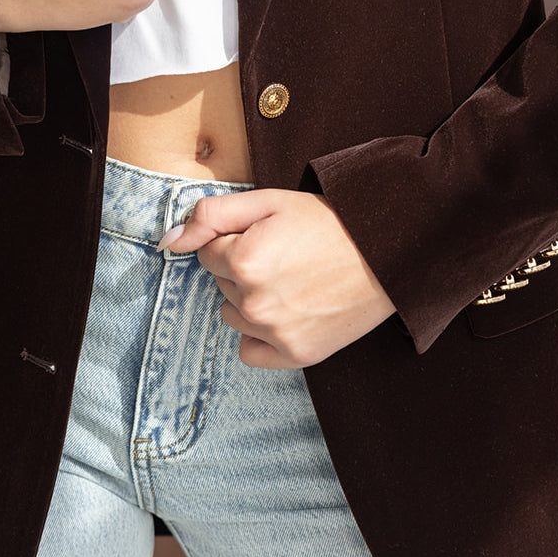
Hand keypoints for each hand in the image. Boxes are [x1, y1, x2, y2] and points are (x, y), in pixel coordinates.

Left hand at [158, 189, 397, 367]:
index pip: (208, 253)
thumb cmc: (329, 222)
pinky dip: (262, 336)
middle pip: (221, 285)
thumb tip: (169, 242)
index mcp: (244, 260)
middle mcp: (255, 303)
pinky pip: (251, 352)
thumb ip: (211, 215)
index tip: (267, 236)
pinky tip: (289, 313)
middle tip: (285, 256)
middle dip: (242, 269)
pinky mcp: (297, 356)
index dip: (235, 240)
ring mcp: (276, 333)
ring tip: (291, 282)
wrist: (388, 253)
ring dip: (250, 300)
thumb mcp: (268, 201)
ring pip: (234, 315)